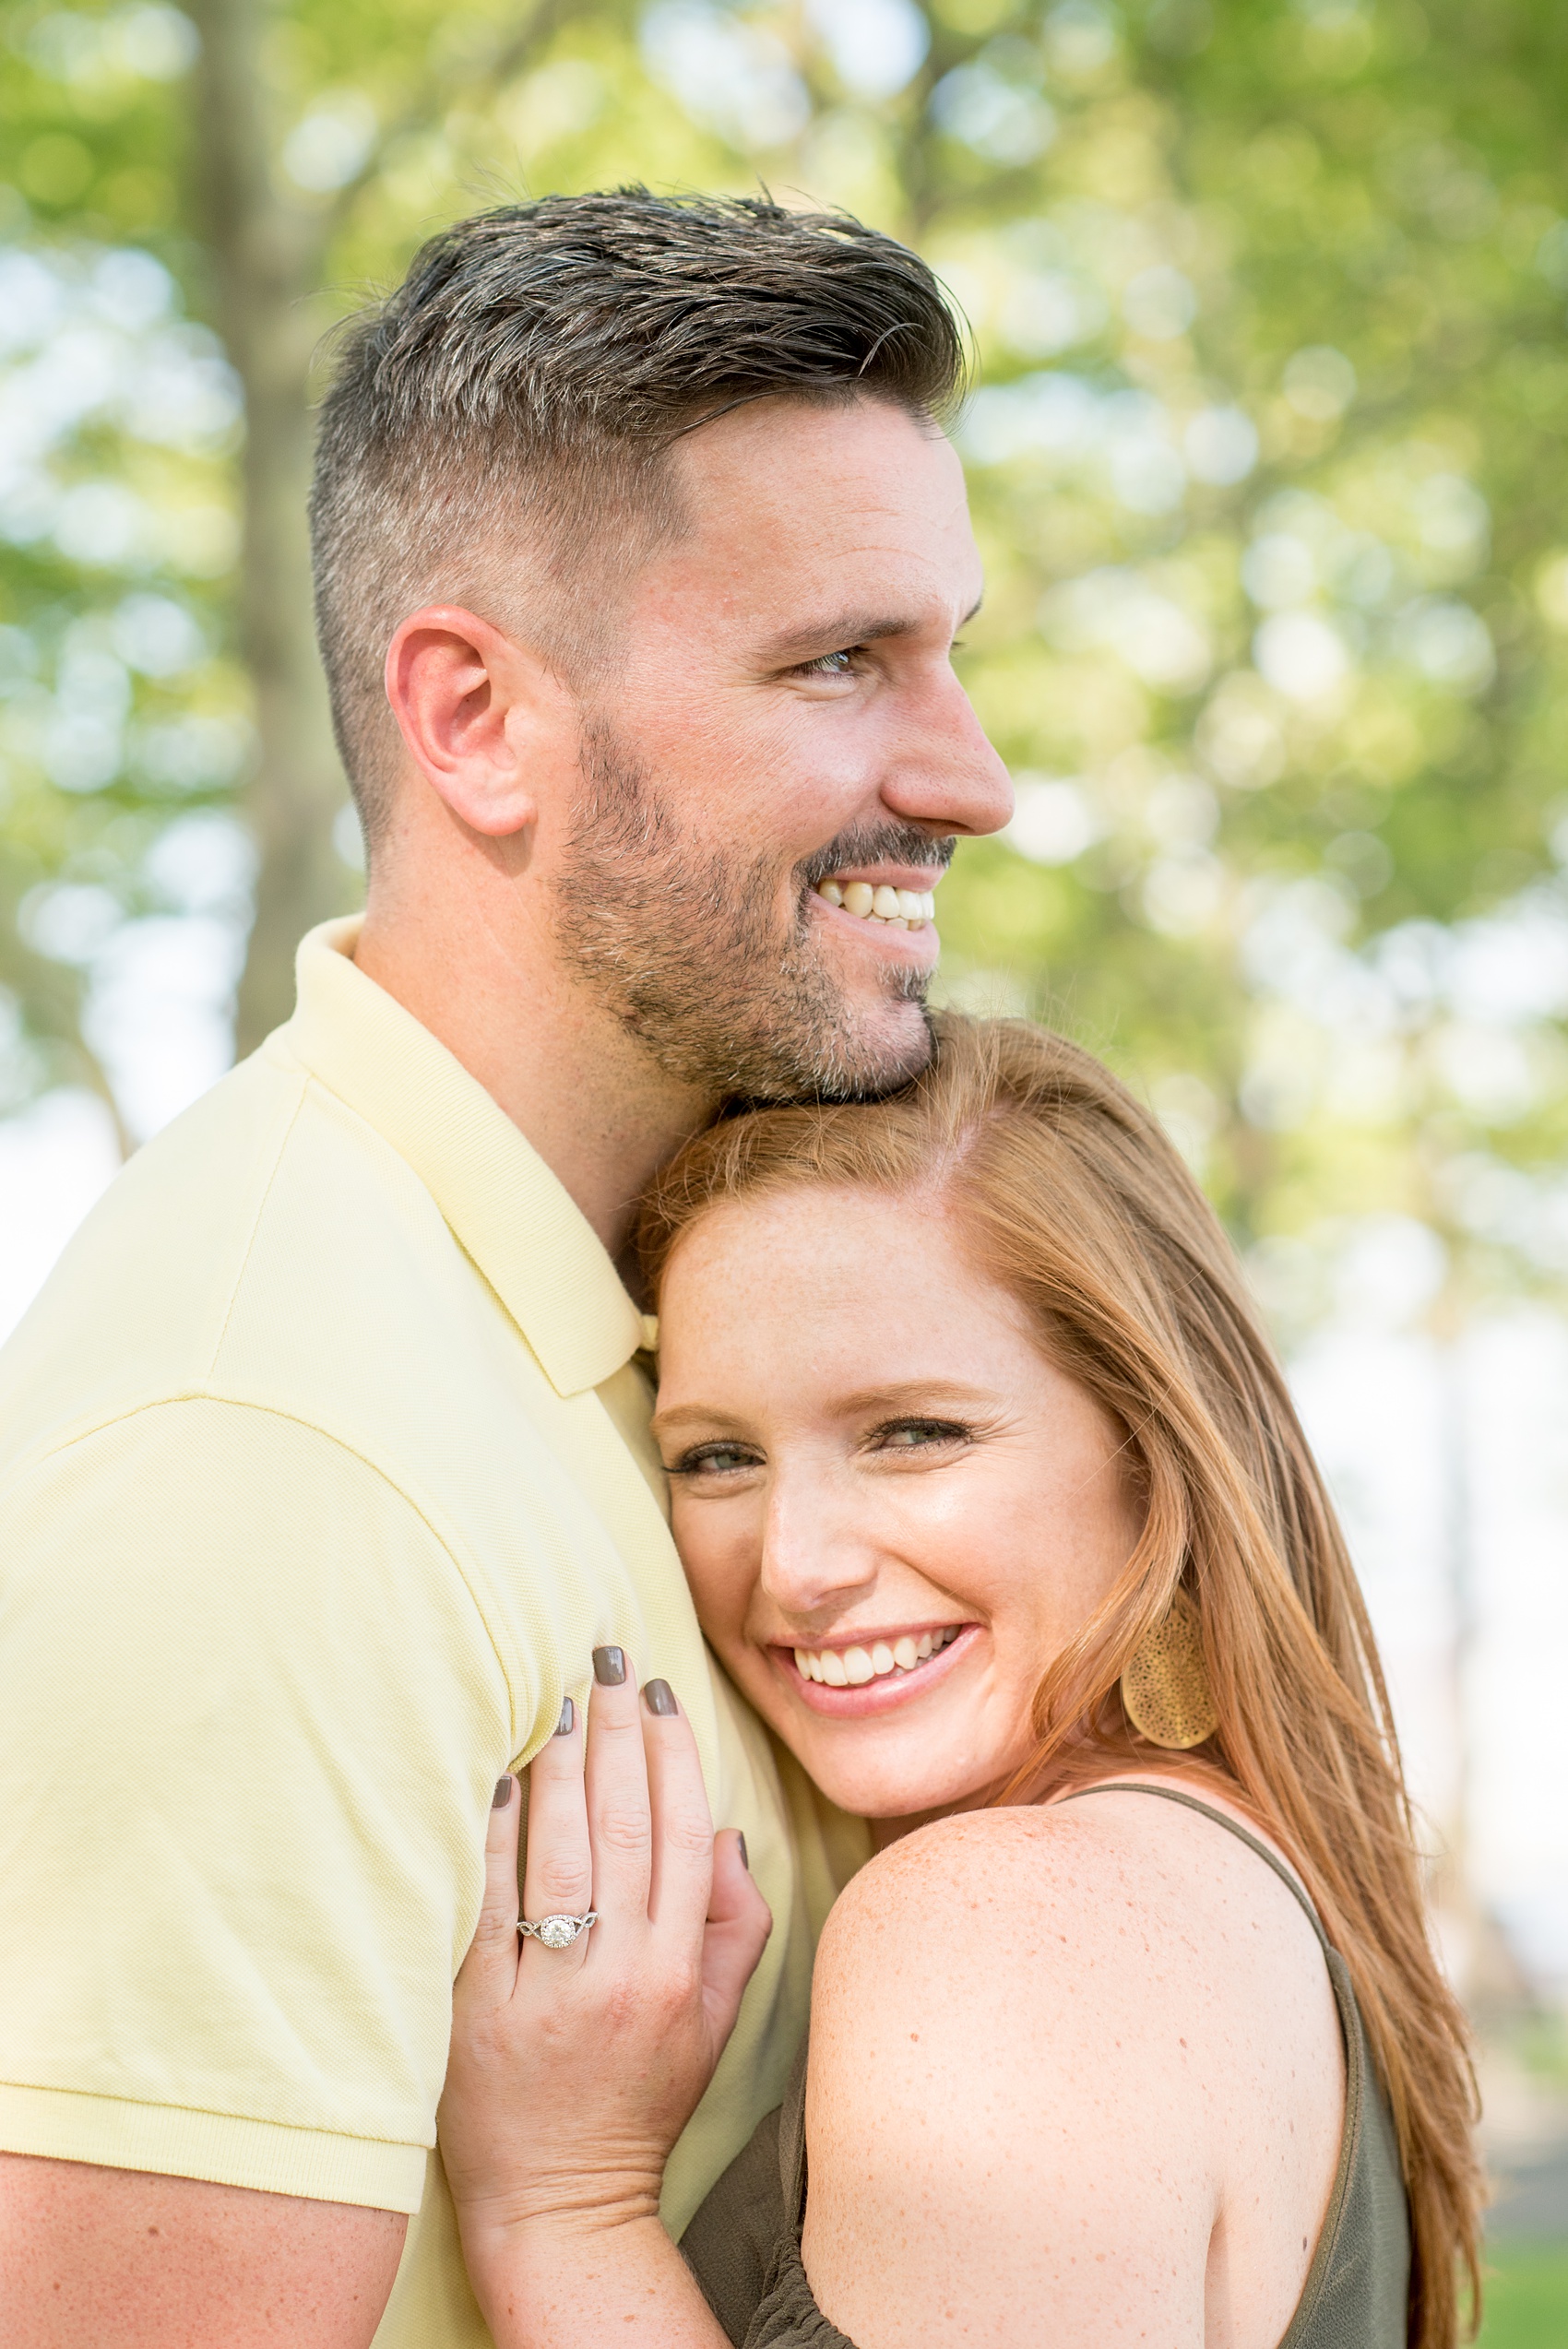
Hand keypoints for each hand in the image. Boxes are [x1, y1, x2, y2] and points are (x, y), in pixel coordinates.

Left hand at [439, 1653, 771, 2283]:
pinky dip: (492, 1836)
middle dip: (621, 1733)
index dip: (676, 1757)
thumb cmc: (636, 2103)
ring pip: (563, 1857)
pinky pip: (487, 1906)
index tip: (662, 1693)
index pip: (686, 1839)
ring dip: (563, 1765)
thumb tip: (727, 1835)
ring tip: (560, 1696)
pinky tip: (494, 1776)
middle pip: (627, 1831)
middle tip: (608, 1658)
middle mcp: (621, 1978)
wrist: (557, 2207)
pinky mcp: (477, 2013)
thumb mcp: (714, 2027)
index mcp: (679, 1974)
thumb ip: (736, 1930)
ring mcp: (547, 1996)